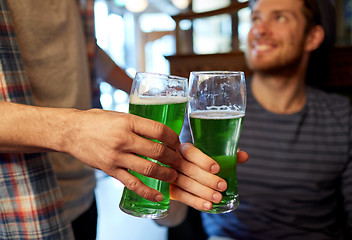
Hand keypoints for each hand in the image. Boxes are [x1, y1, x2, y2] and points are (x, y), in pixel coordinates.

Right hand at [63, 109, 180, 201]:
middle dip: (173, 158)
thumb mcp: (119, 115)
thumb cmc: (96, 121)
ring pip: (148, 169)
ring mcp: (117, 157)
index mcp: (128, 122)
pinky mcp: (111, 170)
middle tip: (179, 160)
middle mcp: (123, 139)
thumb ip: (138, 124)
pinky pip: (132, 183)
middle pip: (157, 151)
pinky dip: (147, 192)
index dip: (173, 138)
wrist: (71, 132)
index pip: (158, 130)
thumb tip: (159, 133)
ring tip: (174, 175)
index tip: (177, 142)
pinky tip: (158, 197)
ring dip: (166, 174)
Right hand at [170, 143, 248, 211]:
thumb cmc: (199, 163)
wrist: (181, 175)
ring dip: (203, 192)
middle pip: (189, 169)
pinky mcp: (169, 189)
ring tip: (218, 198)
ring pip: (185, 183)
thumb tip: (244, 156)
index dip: (203, 160)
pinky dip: (195, 202)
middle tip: (223, 186)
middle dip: (208, 179)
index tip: (217, 168)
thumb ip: (227, 156)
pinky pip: (181, 196)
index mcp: (184, 148)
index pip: (191, 152)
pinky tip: (207, 205)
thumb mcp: (212, 157)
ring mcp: (169, 175)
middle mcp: (174, 160)